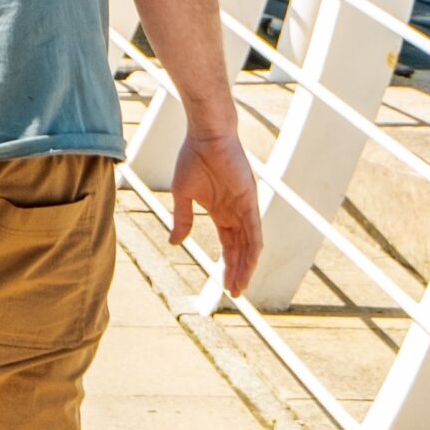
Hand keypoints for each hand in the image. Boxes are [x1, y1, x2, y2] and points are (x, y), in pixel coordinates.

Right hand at [169, 129, 260, 294]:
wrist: (205, 136)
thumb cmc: (192, 158)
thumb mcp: (182, 194)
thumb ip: (182, 219)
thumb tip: (174, 243)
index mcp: (221, 211)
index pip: (228, 245)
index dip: (226, 265)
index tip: (221, 285)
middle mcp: (236, 213)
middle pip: (240, 249)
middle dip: (237, 271)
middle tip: (233, 293)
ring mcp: (245, 208)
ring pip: (250, 245)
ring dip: (245, 267)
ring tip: (238, 287)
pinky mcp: (250, 201)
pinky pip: (255, 231)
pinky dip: (253, 250)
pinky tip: (249, 266)